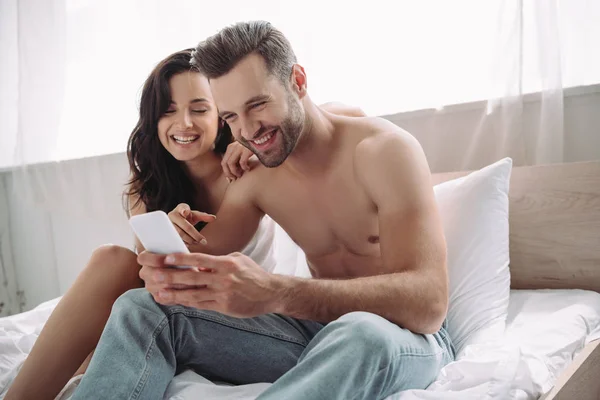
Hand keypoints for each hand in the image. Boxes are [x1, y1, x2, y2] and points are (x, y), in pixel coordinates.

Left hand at [139, 251, 282, 317]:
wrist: (271, 293)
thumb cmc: (253, 274)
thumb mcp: (238, 260)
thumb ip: (218, 261)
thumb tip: (199, 263)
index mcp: (226, 263)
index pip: (199, 259)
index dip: (181, 259)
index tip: (165, 258)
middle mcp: (223, 279)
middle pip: (191, 277)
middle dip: (170, 276)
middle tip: (152, 275)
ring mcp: (223, 294)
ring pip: (193, 294)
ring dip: (173, 293)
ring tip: (157, 292)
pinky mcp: (224, 307)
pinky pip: (201, 304)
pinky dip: (186, 302)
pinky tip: (174, 301)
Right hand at [168, 203, 215, 246]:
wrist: (174, 223)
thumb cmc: (187, 218)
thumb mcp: (195, 216)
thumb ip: (204, 216)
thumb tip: (214, 218)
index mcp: (180, 208)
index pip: (182, 208)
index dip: (184, 210)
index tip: (186, 212)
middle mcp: (172, 215)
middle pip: (186, 226)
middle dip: (195, 235)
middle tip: (203, 242)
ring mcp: (166, 224)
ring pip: (179, 234)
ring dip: (190, 240)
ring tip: (197, 243)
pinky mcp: (165, 232)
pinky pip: (174, 239)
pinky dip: (182, 243)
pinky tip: (189, 245)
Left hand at [221, 142, 257, 181]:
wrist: (263, 138)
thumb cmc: (253, 147)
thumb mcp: (242, 151)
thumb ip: (237, 158)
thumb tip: (234, 170)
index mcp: (231, 147)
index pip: (224, 162)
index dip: (226, 172)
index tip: (231, 179)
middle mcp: (233, 147)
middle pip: (224, 163)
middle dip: (228, 173)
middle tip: (234, 179)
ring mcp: (240, 147)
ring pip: (230, 163)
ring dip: (235, 172)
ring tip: (240, 175)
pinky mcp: (247, 149)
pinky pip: (242, 162)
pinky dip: (244, 168)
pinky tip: (248, 169)